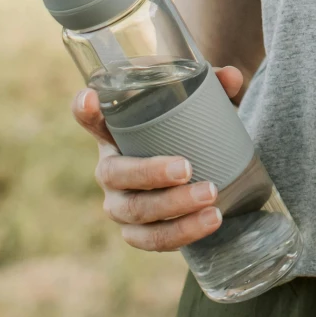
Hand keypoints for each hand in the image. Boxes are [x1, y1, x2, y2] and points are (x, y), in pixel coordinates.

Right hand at [71, 65, 246, 252]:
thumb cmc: (185, 134)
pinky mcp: (137, 234)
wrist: (193, 179)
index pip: (91, 119)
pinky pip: (153, 240)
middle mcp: (108, 170)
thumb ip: (212, 89)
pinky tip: (210, 221)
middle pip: (115, 174)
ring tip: (212, 197)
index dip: (85, 110)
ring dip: (173, 208)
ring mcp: (119, 206)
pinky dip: (183, 233)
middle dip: (150, 173)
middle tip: (187, 168)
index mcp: (114, 134)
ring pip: (135, 212)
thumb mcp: (196, 110)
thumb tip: (231, 76)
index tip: (92, 98)